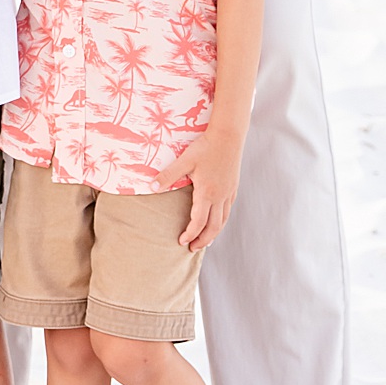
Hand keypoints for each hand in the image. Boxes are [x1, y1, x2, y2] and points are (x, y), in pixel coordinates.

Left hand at [153, 129, 243, 250]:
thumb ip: (168, 175)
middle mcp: (220, 197)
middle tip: (193, 248)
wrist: (228, 136)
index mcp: (207, 193)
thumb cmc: (205, 147)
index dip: (190, 234)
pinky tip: (217, 220)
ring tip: (205, 240)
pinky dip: (221, 220)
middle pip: (213, 227)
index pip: (198, 222)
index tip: (181, 241)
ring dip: (213, 233)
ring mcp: (228, 193)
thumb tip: (152, 186)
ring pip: (223, 220)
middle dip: (203, 240)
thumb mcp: (184, 160)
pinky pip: (228, 210)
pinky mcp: (233, 187)